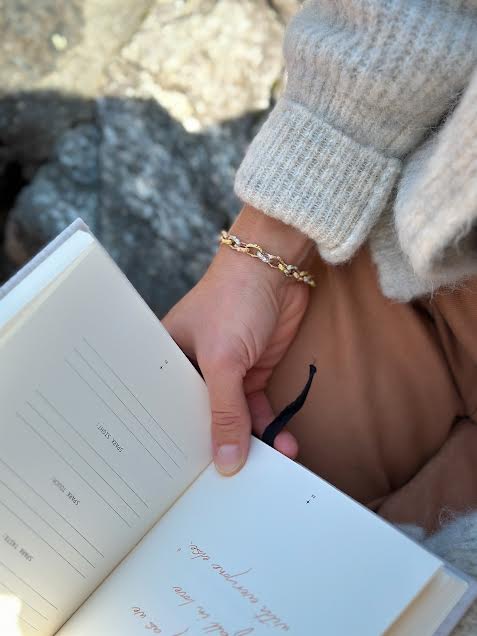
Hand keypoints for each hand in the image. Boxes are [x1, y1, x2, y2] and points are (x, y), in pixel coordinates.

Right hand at [162, 205, 313, 474]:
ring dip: (251, 442)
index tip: (184, 479)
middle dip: (216, 446)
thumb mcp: (223, 361)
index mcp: (167, 362)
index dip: (174, 444)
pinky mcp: (254, 371)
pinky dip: (270, 427)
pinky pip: (258, 408)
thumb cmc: (233, 300)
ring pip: (234, 417)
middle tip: (226, 485)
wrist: (277, 268)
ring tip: (265, 472)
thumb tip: (226, 462)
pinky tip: (283, 447)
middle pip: (201, 418)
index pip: (165, 412)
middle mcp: (192, 369)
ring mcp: (226, 371)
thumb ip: (225, 412)